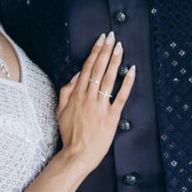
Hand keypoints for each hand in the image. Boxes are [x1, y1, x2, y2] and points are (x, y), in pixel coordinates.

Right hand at [57, 32, 134, 174]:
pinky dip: (126, 83)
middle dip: (105, 50)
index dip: (95, 52)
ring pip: (108, 79)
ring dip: (114, 61)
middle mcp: (88, 97)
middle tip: (112, 36)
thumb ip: (66, 92)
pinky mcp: (111, 117)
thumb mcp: (60, 111)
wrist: (76, 155)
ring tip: (120, 47)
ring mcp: (100, 107)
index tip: (101, 40)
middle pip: (98, 69)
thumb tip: (75, 76)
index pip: (86, 67)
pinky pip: (120, 97)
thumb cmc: (69, 134)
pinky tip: (131, 71)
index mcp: (76, 95)